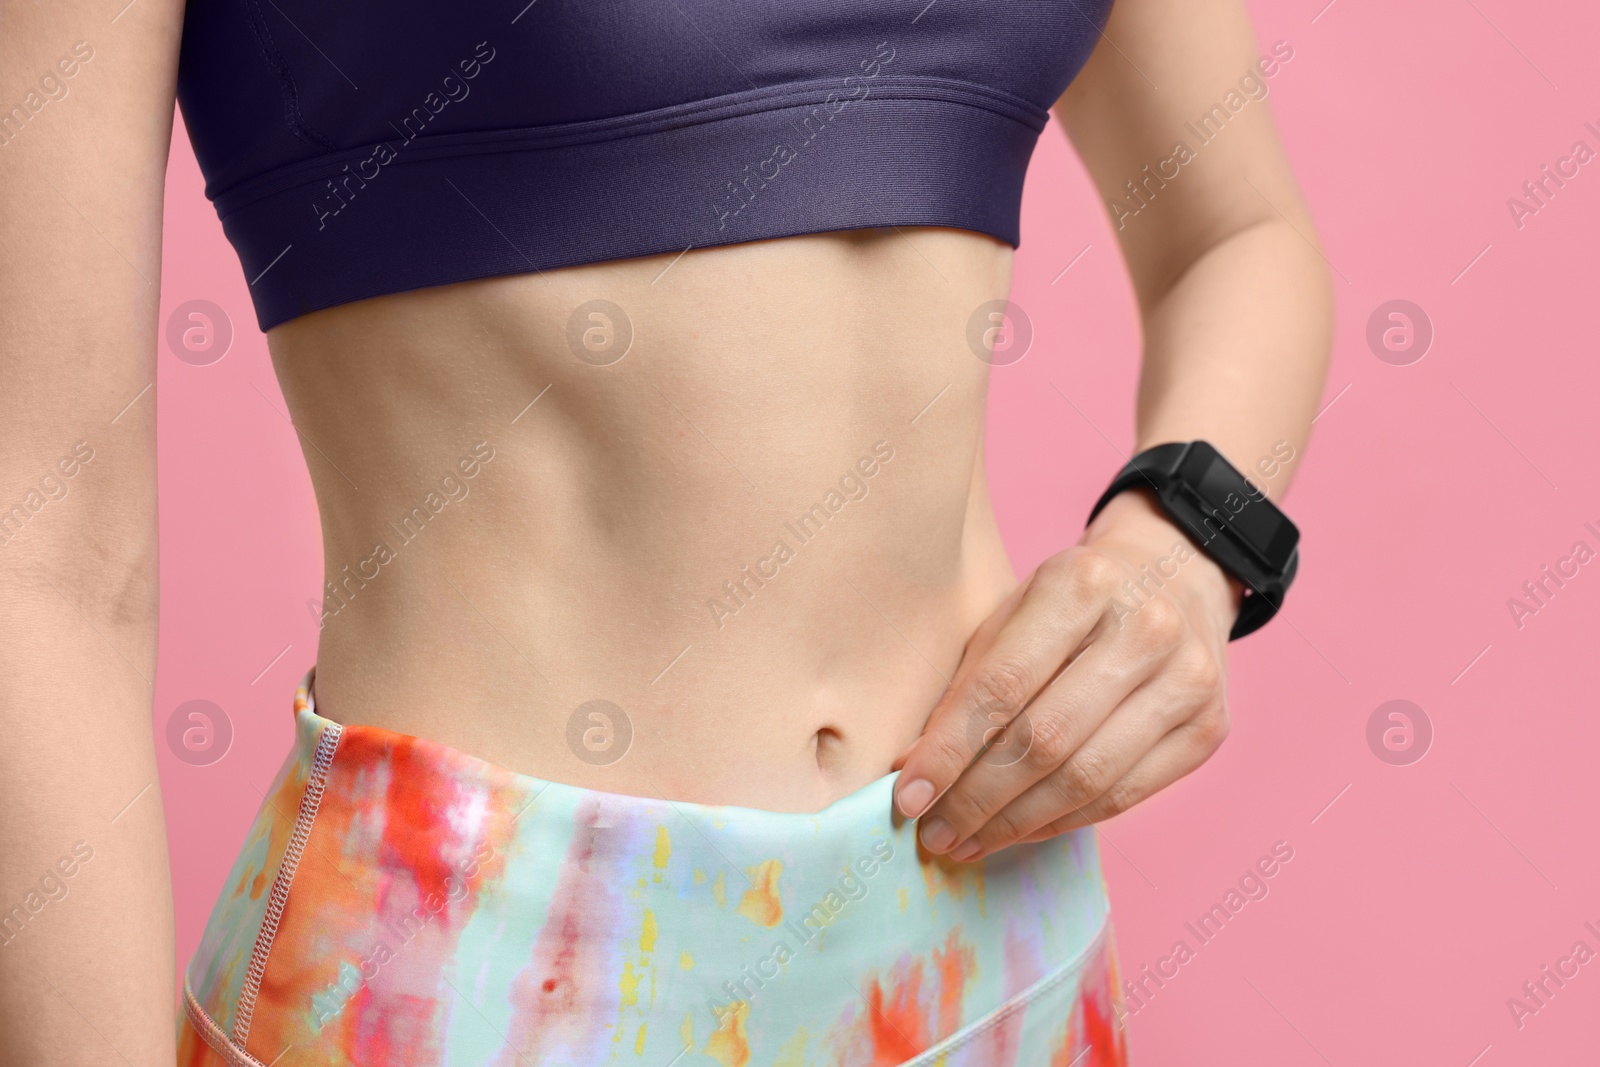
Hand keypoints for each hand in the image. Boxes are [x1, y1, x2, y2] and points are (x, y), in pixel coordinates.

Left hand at [892, 488, 1242, 861]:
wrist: (1175, 575)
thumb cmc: (1070, 601)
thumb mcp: (1013, 610)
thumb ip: (969, 681)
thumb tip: (914, 769)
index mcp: (1083, 583)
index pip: (1003, 685)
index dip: (949, 749)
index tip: (907, 796)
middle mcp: (1147, 629)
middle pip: (1045, 740)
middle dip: (976, 798)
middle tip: (932, 832)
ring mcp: (1188, 681)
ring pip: (1086, 779)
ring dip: (1014, 823)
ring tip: (965, 842)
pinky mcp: (1209, 729)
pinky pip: (1123, 796)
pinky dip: (1060, 822)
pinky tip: (1017, 831)